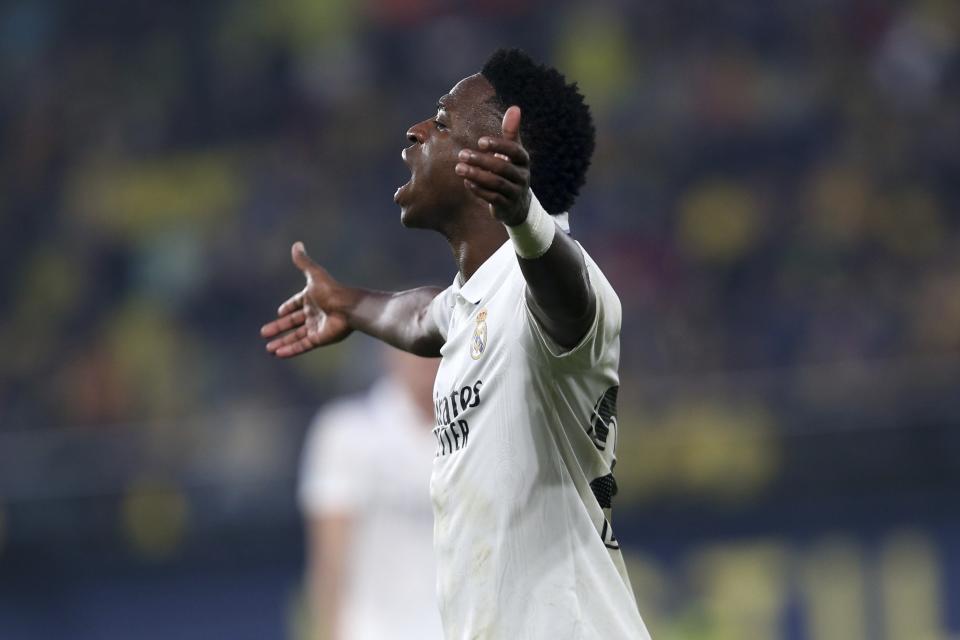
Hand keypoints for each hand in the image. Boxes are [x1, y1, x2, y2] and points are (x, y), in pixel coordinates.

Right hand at [260, 242, 352, 357]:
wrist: (349, 308)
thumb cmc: (332, 290)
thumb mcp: (314, 275)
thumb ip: (304, 262)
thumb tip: (296, 244)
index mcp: (312, 299)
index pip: (296, 304)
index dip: (288, 308)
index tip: (279, 312)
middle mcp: (314, 314)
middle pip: (293, 323)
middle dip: (278, 328)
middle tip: (264, 333)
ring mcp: (317, 327)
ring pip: (296, 337)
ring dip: (282, 343)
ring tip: (268, 349)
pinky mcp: (320, 339)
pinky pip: (302, 346)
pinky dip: (290, 350)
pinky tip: (278, 354)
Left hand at [455, 105, 531, 225]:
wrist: (517, 204)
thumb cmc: (511, 171)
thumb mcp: (513, 153)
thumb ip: (511, 132)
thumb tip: (514, 107)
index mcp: (523, 160)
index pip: (514, 150)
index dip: (498, 145)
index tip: (480, 141)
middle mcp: (522, 176)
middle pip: (502, 167)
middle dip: (481, 160)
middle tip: (461, 154)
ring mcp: (515, 192)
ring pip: (496, 183)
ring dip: (476, 175)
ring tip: (459, 168)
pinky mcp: (506, 206)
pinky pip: (492, 198)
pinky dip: (479, 190)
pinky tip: (466, 182)